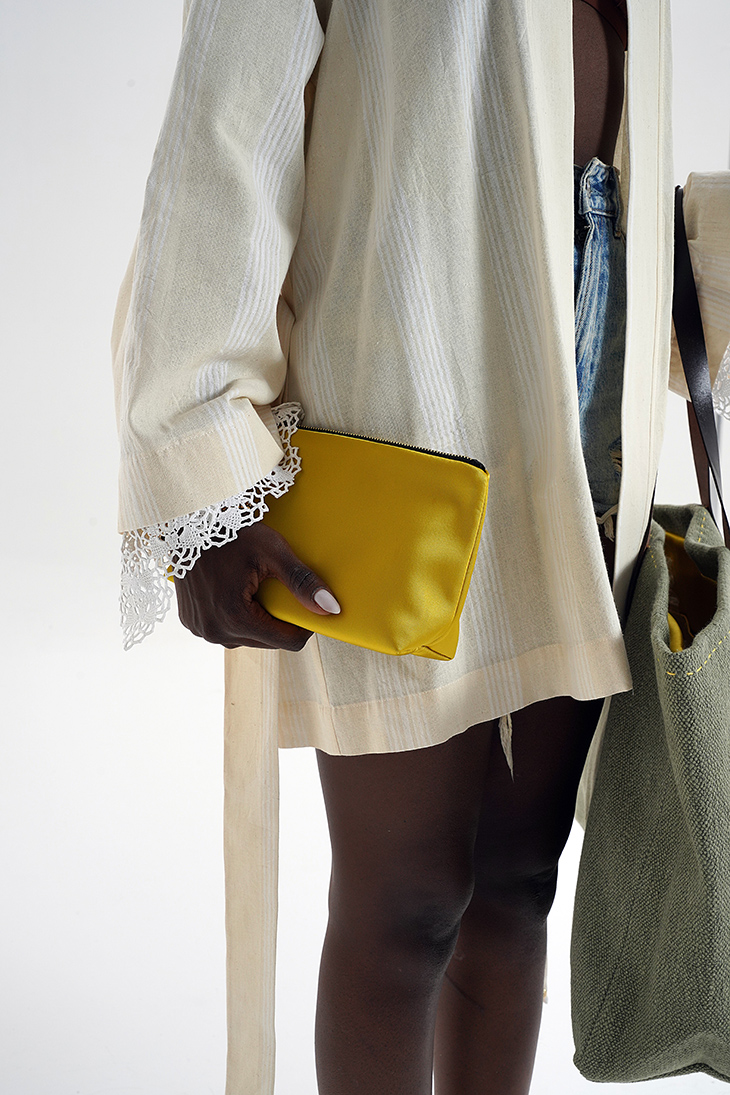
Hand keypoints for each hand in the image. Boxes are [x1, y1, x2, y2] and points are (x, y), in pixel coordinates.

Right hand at [175, 521, 339, 649]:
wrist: (187, 520)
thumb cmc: (230, 530)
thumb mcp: (272, 551)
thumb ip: (301, 581)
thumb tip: (331, 608)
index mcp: (235, 618)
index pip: (289, 642)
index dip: (305, 625)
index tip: (309, 603)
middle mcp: (215, 631)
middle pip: (269, 641)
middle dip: (279, 620)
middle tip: (278, 588)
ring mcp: (201, 629)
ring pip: (248, 637)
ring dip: (258, 619)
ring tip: (255, 587)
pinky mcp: (192, 623)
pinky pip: (227, 630)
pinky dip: (237, 616)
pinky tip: (236, 591)